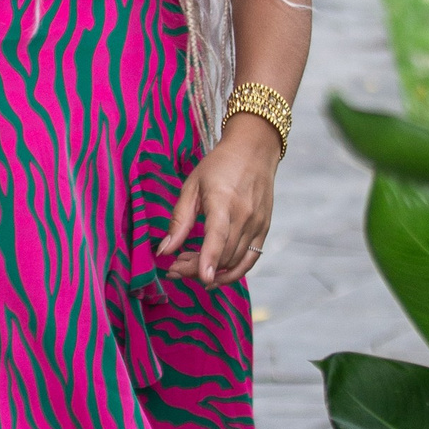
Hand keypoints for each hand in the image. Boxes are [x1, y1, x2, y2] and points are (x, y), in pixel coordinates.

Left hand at [155, 118, 278, 286]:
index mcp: (223, 201)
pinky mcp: (264, 229)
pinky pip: (250, 260)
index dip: (210, 258)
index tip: (203, 278)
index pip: (218, 235)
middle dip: (196, 269)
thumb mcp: (192, 186)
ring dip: (211, 271)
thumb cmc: (219, 166)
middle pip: (223, 255)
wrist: (254, 150)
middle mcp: (245, 215)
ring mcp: (258, 224)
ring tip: (189, 265)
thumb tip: (164, 250)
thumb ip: (179, 220)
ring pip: (235, 261)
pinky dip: (233, 272)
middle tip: (174, 268)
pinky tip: (215, 275)